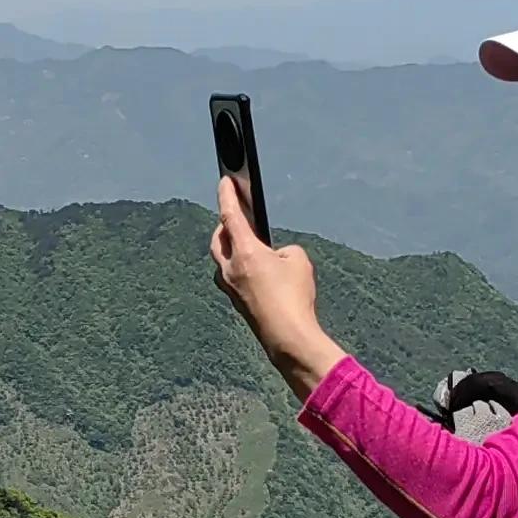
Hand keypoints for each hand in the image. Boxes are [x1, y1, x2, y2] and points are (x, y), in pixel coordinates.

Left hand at [212, 176, 344, 400]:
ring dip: (230, 248)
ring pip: (222, 260)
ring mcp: (230, 288)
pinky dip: (238, 268)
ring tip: (246, 243)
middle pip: (219, 238)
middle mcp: (230, 269)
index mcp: (244, 252)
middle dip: (225, 224)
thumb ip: (284, 249)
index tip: (224, 180)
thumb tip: (275, 257)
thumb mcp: (298, 260)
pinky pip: (231, 278)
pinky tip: (254, 273)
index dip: (227, 195)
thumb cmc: (294, 297)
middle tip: (234, 214)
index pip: (230, 215)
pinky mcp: (236, 303)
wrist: (287, 337)